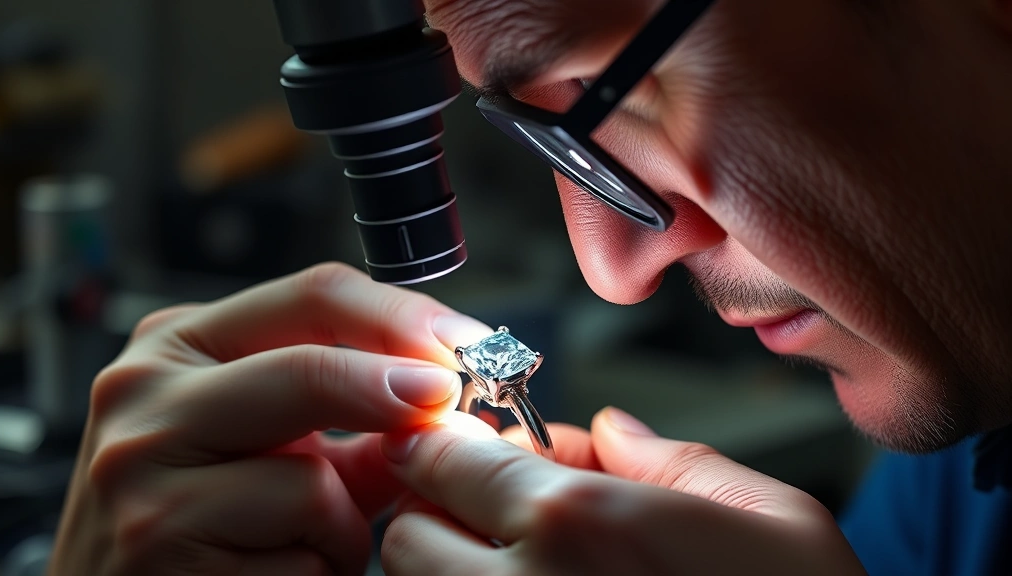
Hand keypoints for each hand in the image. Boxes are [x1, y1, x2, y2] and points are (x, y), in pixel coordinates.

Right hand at [49, 263, 492, 575]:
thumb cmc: (198, 516)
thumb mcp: (268, 442)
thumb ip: (353, 418)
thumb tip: (452, 407)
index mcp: (179, 342)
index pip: (314, 294)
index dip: (406, 319)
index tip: (468, 348)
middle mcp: (145, 393)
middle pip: (311, 370)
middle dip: (398, 395)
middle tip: (448, 409)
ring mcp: (139, 472)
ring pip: (310, 480)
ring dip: (346, 524)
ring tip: (316, 541)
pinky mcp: (156, 549)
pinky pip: (296, 555)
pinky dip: (317, 570)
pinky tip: (277, 573)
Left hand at [380, 409, 866, 575]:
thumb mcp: (773, 520)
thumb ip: (675, 461)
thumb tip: (610, 432)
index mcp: (577, 524)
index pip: (442, 457)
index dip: (449, 444)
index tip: (469, 446)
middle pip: (406, 531)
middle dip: (440, 513)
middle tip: (494, 512)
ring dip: (445, 569)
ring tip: (519, 565)